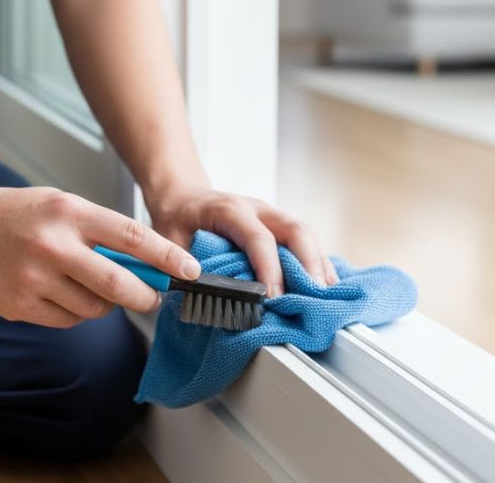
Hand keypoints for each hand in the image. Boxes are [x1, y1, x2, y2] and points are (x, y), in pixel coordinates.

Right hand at [0, 185, 201, 327]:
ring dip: (106, 303)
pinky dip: (76, 312)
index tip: (191, 270)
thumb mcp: (62, 205)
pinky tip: (62, 292)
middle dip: (145, 296)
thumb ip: (101, 232)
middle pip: (117, 284)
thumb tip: (147, 267)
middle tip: (154, 297)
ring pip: (93, 308)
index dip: (167, 257)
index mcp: (68, 213)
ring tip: (90, 285)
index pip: (131, 237)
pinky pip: (67, 321)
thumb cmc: (18, 214)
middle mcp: (51, 246)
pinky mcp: (18, 307)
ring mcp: (32, 280)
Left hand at [146, 184, 337, 297]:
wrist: (181, 196)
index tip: (275, 298)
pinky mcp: (277, 226)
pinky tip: (323, 284)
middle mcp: (256, 209)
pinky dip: (315, 262)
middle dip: (309, 265)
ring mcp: (270, 215)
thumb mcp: (168, 240)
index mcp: (229, 211)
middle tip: (314, 297)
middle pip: (294, 231)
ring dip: (318, 265)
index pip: (259, 239)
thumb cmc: (176, 218)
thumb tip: (200, 298)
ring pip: (305, 234)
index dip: (270, 269)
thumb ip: (182, 266)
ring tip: (326, 295)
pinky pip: (304, 241)